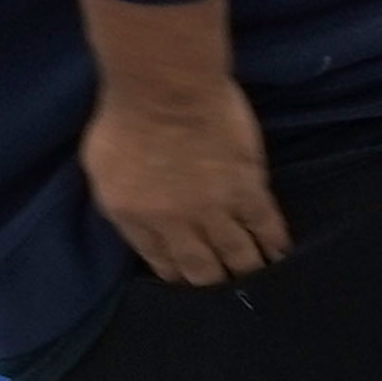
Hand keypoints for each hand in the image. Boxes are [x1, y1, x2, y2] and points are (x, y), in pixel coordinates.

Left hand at [83, 83, 285, 284]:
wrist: (165, 89)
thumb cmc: (123, 115)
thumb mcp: (100, 166)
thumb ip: (120, 200)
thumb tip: (136, 217)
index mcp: (133, 219)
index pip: (159, 261)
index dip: (176, 275)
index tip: (188, 280)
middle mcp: (174, 224)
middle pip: (200, 269)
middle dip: (212, 283)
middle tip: (224, 291)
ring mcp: (214, 210)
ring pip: (236, 255)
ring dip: (247, 271)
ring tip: (256, 282)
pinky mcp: (248, 191)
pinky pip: (265, 227)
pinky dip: (274, 244)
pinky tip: (281, 255)